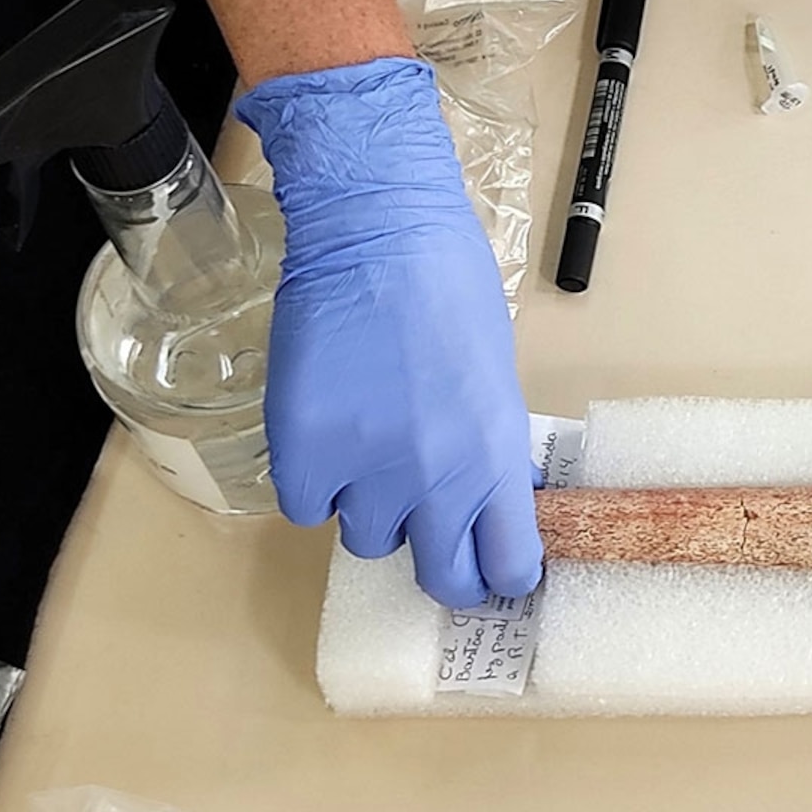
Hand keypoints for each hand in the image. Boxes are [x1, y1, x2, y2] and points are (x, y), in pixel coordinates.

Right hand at [238, 57, 541, 609]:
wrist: (375, 234)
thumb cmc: (449, 286)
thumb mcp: (495, 376)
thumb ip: (489, 446)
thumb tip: (492, 492)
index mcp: (496, 458)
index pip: (508, 565)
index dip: (499, 577)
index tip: (493, 575)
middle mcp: (436, 480)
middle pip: (438, 576)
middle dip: (440, 569)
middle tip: (432, 547)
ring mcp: (366, 472)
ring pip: (367, 537)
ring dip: (371, 508)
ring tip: (372, 451)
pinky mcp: (303, 455)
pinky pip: (307, 506)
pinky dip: (316, 484)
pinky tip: (328, 437)